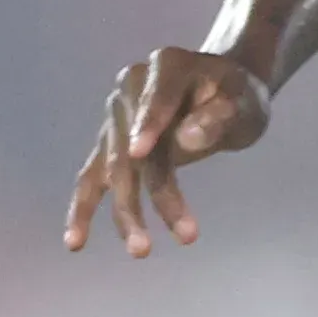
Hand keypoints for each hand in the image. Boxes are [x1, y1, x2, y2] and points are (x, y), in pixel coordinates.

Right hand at [65, 44, 271, 256]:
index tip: (139, 153)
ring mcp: (115, 117)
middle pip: (138, 145)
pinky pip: (91, 180)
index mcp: (167, 65)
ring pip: (116, 170)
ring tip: (141, 251)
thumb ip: (218, 116)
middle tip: (187, 235)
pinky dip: (82, 210)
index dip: (148, 124)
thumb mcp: (243, 102)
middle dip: (158, 193)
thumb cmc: (237, 96)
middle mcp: (131, 87)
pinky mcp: (109, 145)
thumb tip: (186, 138)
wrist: (220, 92)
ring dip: (127, 212)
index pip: (156, 97)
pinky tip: (74, 243)